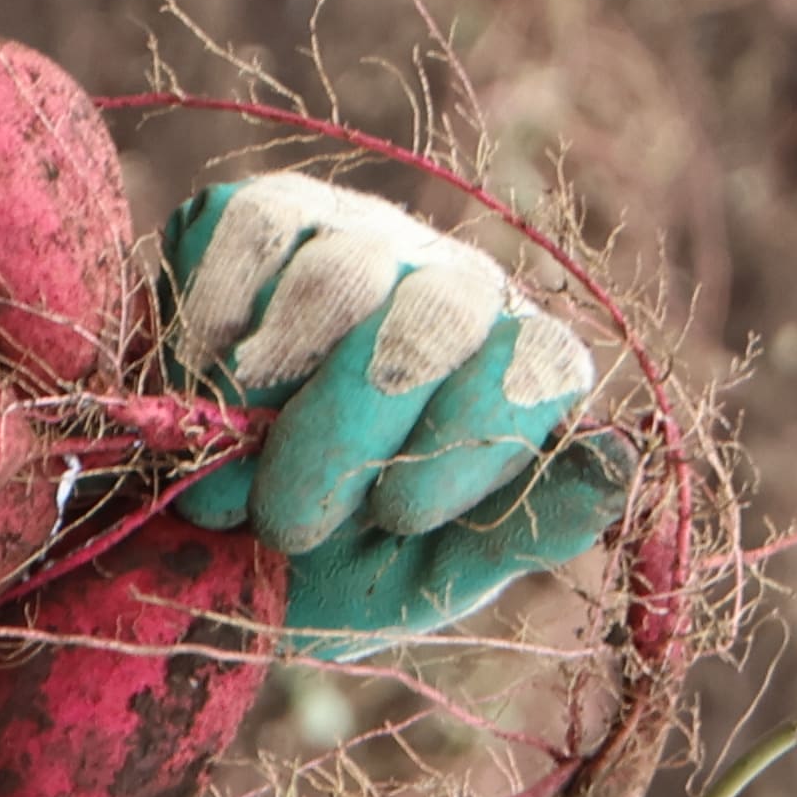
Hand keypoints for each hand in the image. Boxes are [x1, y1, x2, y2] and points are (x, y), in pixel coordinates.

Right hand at [159, 176, 629, 654]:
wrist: (179, 540)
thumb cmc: (316, 569)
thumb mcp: (421, 582)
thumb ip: (520, 534)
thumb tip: (617, 465)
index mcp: (510, 372)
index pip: (535, 364)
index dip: (470, 438)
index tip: (395, 516)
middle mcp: (450, 285)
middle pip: (432, 314)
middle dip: (348, 432)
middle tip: (287, 525)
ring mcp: (357, 236)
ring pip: (337, 276)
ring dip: (264, 398)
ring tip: (225, 486)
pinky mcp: (259, 214)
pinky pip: (246, 233)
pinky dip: (209, 330)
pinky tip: (193, 396)